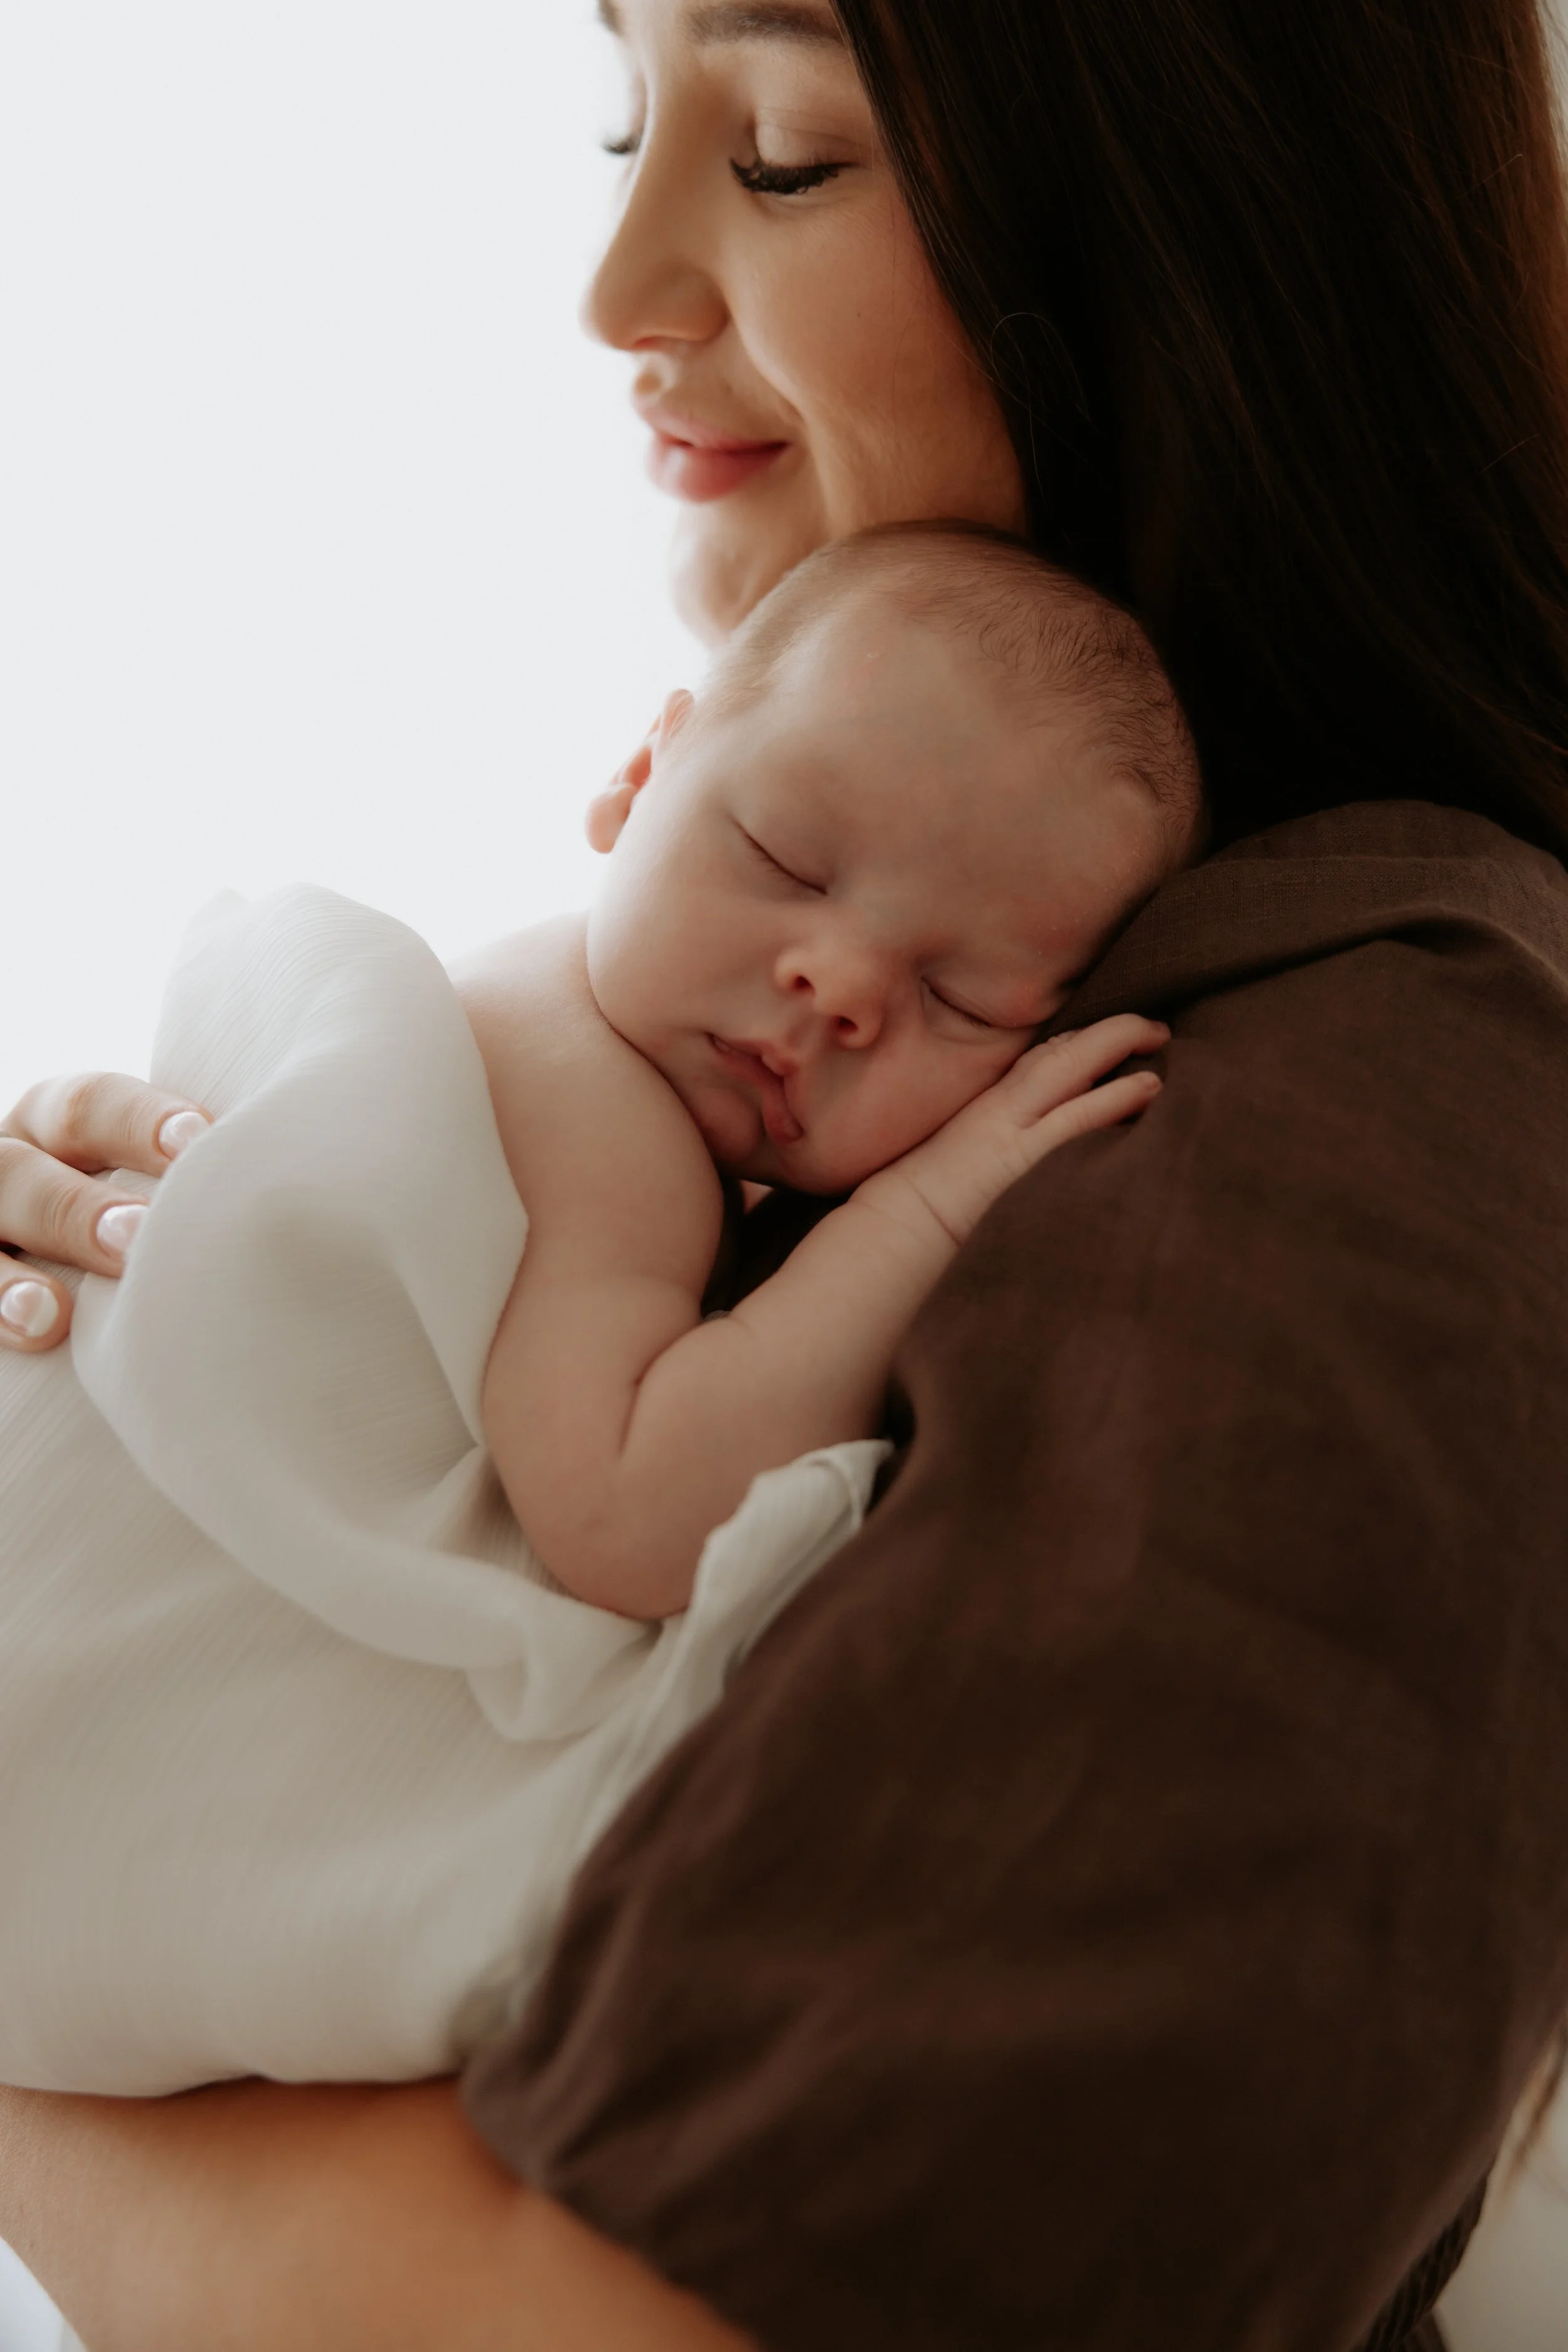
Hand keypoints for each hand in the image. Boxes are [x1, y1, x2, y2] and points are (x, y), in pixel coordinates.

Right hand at [0, 1074, 210, 1352]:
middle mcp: (12, 1169)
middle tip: (139, 1239)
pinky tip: (30, 1339)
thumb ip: (219, 1187)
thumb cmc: (172, 1241)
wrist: (75, 1320)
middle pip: (24, 1169)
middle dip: (79, 1207)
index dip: (140, 1123)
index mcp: (66, 1130)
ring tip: (53, 1318)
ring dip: (13, 1275)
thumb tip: (356, 1182)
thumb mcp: (174, 1198)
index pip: (91, 1106)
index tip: (202, 1146)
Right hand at [854, 1015, 1168, 1252]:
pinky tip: (1149, 1086)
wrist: (892, 1228)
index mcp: (985, 1106)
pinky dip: (1113, 1096)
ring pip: (1068, 1066)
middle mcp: (998, 1105)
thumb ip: (985, 1149)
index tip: (1111, 1037)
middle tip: (1154, 1028)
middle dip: (1110, 1032)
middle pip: (1059, 1050)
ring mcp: (1007, 1124)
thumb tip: (1005, 1158)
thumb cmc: (915, 1205)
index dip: (1081, 1042)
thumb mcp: (953, 1163)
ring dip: (1117, 1044)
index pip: (1039, 1059)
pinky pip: (1073, 1117)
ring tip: (1160, 1037)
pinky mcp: (1016, 1152)